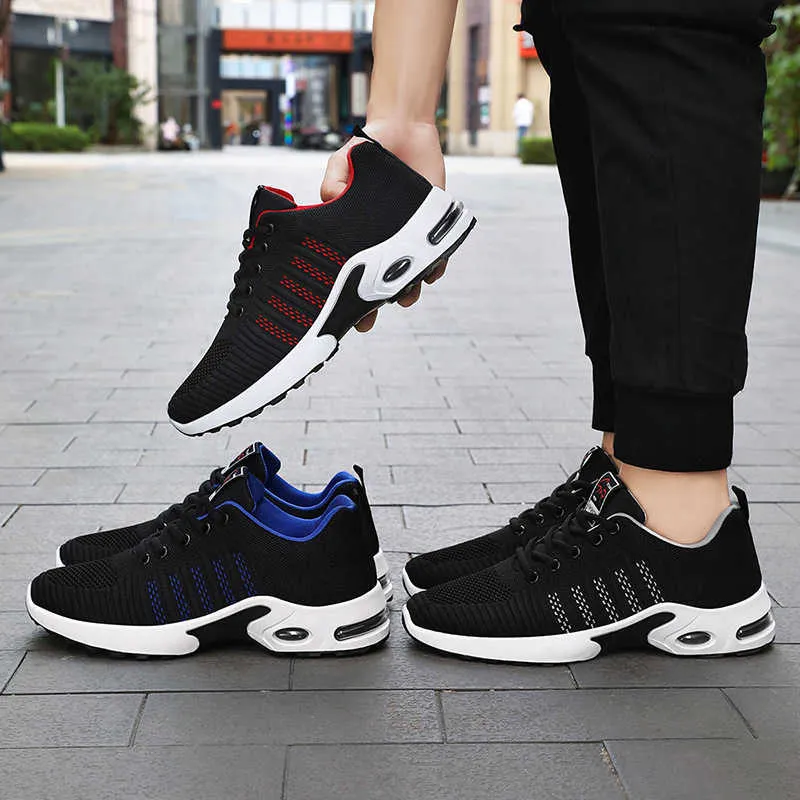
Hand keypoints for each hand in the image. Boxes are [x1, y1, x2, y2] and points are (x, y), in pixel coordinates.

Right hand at [320, 120, 446, 331]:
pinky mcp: (432, 228)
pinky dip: (436, 267)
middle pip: (378, 283)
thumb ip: (333, 181)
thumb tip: (328, 201)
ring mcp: (408, 238)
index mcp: (357, 235)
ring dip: (407, 291)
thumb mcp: (343, 161)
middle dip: (374, 305)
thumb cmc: (368, 149)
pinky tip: (431, 272)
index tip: (340, 313)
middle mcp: (383, 242)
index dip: (345, 295)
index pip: (350, 272)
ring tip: (404, 296)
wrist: (404, 130)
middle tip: (369, 317)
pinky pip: (437, 255)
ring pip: (409, 276)